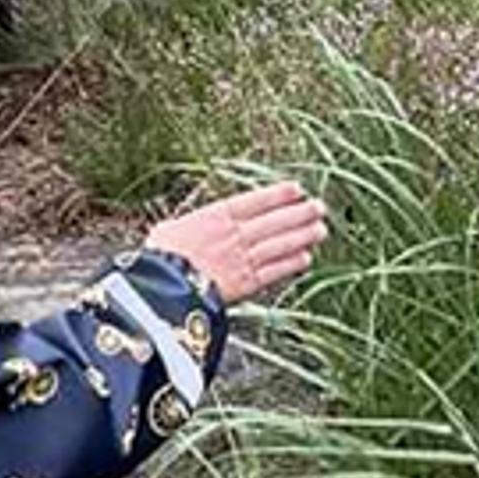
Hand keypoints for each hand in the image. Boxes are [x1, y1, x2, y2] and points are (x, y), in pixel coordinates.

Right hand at [145, 183, 328, 305]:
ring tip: (321, 229)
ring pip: (280, 244)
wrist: (159, 288)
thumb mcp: (169, 230)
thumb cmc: (158, 259)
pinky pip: (275, 270)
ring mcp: (242, 258)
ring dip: (302, 235)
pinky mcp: (245, 283)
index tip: (296, 189)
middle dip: (299, 213)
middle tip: (318, 207)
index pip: (255, 201)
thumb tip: (195, 225)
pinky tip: (306, 258)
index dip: (278, 194)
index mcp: (214, 217)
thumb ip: (192, 226)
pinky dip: (291, 263)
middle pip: (274, 220)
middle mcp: (233, 235)